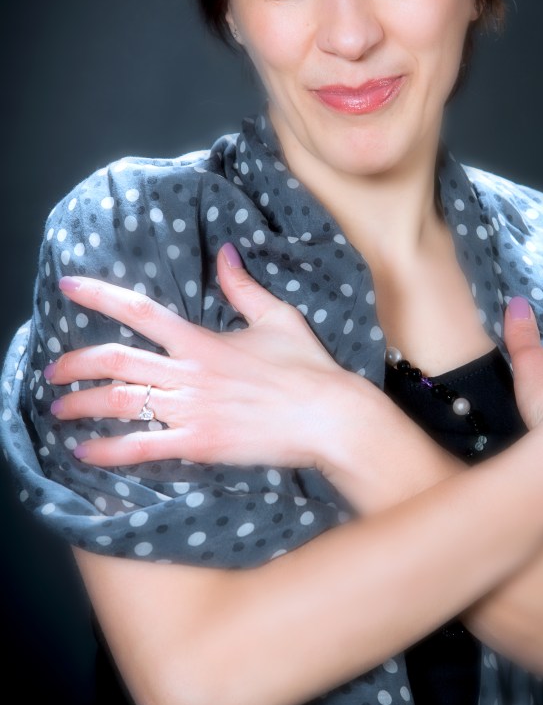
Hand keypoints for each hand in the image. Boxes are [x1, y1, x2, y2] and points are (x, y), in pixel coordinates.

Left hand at [47, 243, 350, 469]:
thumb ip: (243, 286)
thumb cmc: (308, 367)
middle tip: (51, 370)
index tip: (68, 287)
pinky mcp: (199, 444)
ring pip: (121, 404)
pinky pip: (142, 448)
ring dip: (82, 405)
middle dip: (75, 364)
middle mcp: (189, 373)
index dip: (99, 296)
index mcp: (202, 340)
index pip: (140, 311)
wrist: (329, 417)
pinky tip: (84, 453)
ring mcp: (191, 410)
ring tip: (58, 409)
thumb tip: (224, 252)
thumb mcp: (277, 317)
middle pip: (115, 362)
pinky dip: (108, 451)